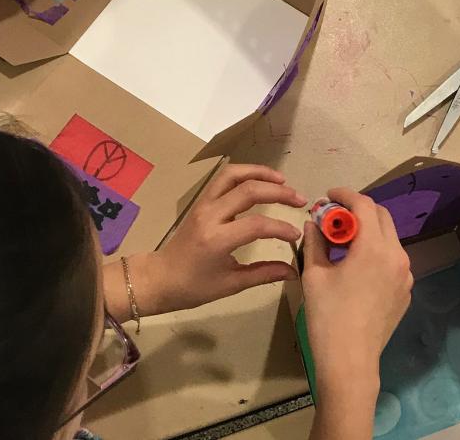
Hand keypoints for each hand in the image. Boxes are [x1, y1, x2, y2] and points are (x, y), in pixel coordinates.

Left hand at [124, 164, 305, 314]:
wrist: (160, 278)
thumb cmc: (193, 287)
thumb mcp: (230, 284)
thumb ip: (263, 274)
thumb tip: (292, 271)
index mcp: (216, 240)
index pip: (257, 225)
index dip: (281, 227)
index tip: (296, 235)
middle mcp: (210, 215)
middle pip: (248, 190)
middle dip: (278, 192)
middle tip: (299, 200)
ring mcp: (204, 203)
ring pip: (234, 174)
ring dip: (261, 173)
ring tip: (283, 181)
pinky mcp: (202, 200)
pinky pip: (225, 178)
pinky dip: (246, 174)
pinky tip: (261, 181)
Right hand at [301, 187, 411, 390]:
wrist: (350, 363)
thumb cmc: (328, 316)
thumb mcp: (314, 275)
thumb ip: (315, 242)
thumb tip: (313, 223)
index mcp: (374, 247)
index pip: (364, 205)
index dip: (345, 195)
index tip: (328, 196)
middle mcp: (397, 255)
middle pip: (381, 216)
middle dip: (358, 210)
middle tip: (335, 218)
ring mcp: (405, 275)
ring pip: (389, 238)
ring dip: (369, 231)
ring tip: (344, 243)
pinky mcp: (405, 293)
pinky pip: (393, 261)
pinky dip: (376, 253)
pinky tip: (357, 268)